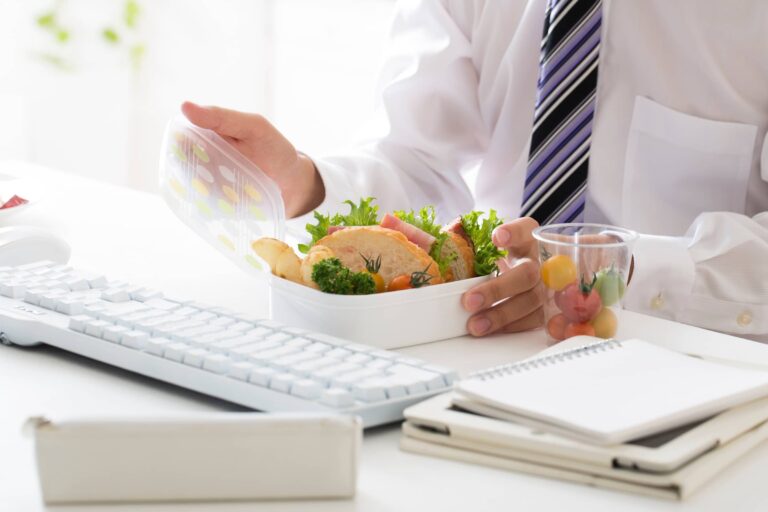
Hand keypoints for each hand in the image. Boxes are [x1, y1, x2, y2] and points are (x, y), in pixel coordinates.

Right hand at [181, 101, 324, 217]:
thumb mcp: (254, 128)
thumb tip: (185, 107)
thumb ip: (223, 118)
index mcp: (207, 138)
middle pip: (181, 167)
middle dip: (188, 171)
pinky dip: (210, 208)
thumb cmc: (274, 149)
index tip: (189, 150)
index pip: (181, 140)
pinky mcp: (217, 206)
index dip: (179, 145)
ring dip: (200, 191)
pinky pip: (205, 208)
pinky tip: (224, 204)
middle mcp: (203, 162)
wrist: (293, 184)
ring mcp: (209, 186)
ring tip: (222, 189)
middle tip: (209, 173)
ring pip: (191, 189)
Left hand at [462, 217, 544, 335]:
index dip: (514, 233)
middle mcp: (540, 260)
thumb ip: (465, 241)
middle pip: (526, 274)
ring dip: (500, 315)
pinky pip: (532, 320)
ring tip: (474, 324)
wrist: (519, 269)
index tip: (496, 238)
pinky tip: (490, 330)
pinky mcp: (545, 308)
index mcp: (528, 237)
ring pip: (530, 300)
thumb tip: (427, 245)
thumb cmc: (496, 254)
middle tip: (468, 301)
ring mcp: (546, 285)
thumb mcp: (485, 242)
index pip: (526, 229)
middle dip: (497, 289)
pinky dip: (509, 326)